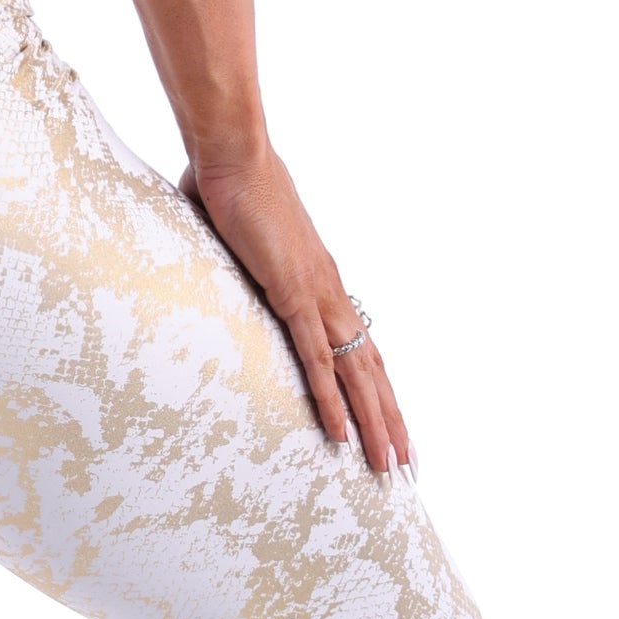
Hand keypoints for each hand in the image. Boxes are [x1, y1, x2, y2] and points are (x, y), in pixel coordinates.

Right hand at [178, 141, 410, 475]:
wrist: (234, 152)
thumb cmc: (231, 181)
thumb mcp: (234, 230)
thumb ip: (233, 252)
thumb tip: (211, 247)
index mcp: (320, 279)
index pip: (359, 344)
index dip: (377, 385)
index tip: (389, 419)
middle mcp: (330, 292)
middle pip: (372, 368)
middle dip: (391, 419)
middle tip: (407, 463)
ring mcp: (316, 295)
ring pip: (357, 374)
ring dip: (375, 424)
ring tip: (390, 466)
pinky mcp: (293, 296)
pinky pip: (317, 362)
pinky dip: (332, 403)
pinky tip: (342, 437)